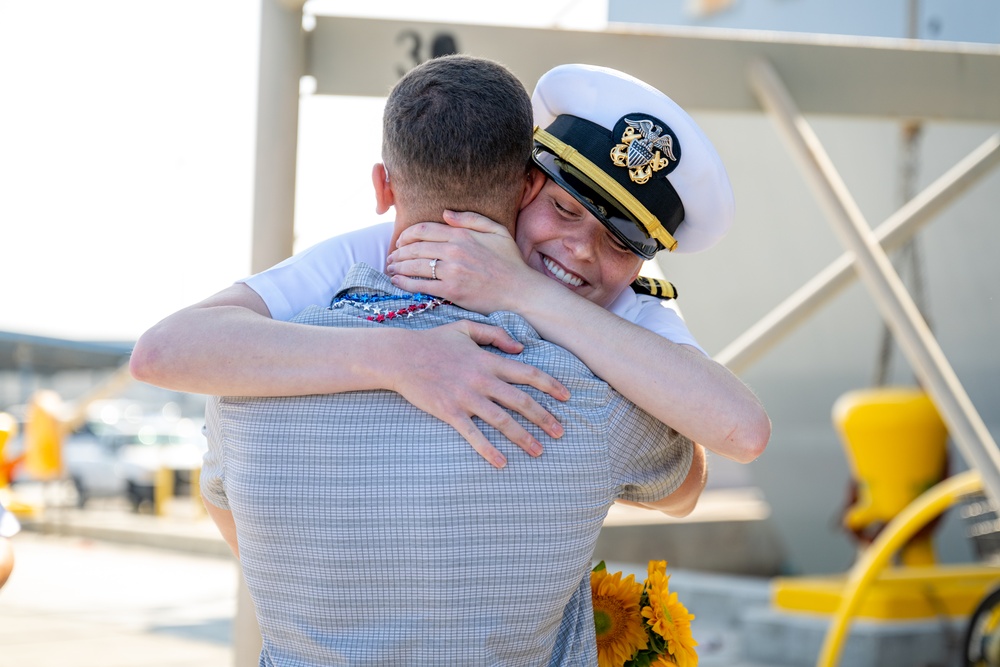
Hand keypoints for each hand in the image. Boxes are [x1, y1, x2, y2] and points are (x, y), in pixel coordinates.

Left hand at [386, 210, 541, 313]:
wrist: (521, 291)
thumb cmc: (510, 262)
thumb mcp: (497, 231)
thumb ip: (471, 219)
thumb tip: (445, 213)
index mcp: (462, 234)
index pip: (423, 230)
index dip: (406, 235)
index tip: (400, 242)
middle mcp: (454, 250)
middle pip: (414, 248)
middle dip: (397, 253)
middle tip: (391, 258)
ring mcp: (452, 271)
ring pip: (414, 266)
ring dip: (397, 267)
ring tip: (391, 269)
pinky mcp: (452, 291)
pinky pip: (420, 285)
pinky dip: (404, 283)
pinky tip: (397, 282)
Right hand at [389, 320, 568, 468]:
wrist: (400, 356)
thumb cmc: (433, 341)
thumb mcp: (466, 328)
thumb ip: (495, 333)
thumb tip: (521, 347)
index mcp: (488, 360)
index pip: (528, 373)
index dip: (550, 385)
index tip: (567, 397)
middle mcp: (482, 379)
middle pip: (521, 401)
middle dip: (544, 417)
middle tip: (561, 432)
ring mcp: (466, 397)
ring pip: (502, 420)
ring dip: (523, 437)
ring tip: (539, 451)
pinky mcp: (450, 412)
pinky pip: (473, 435)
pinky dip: (488, 450)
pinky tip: (501, 463)